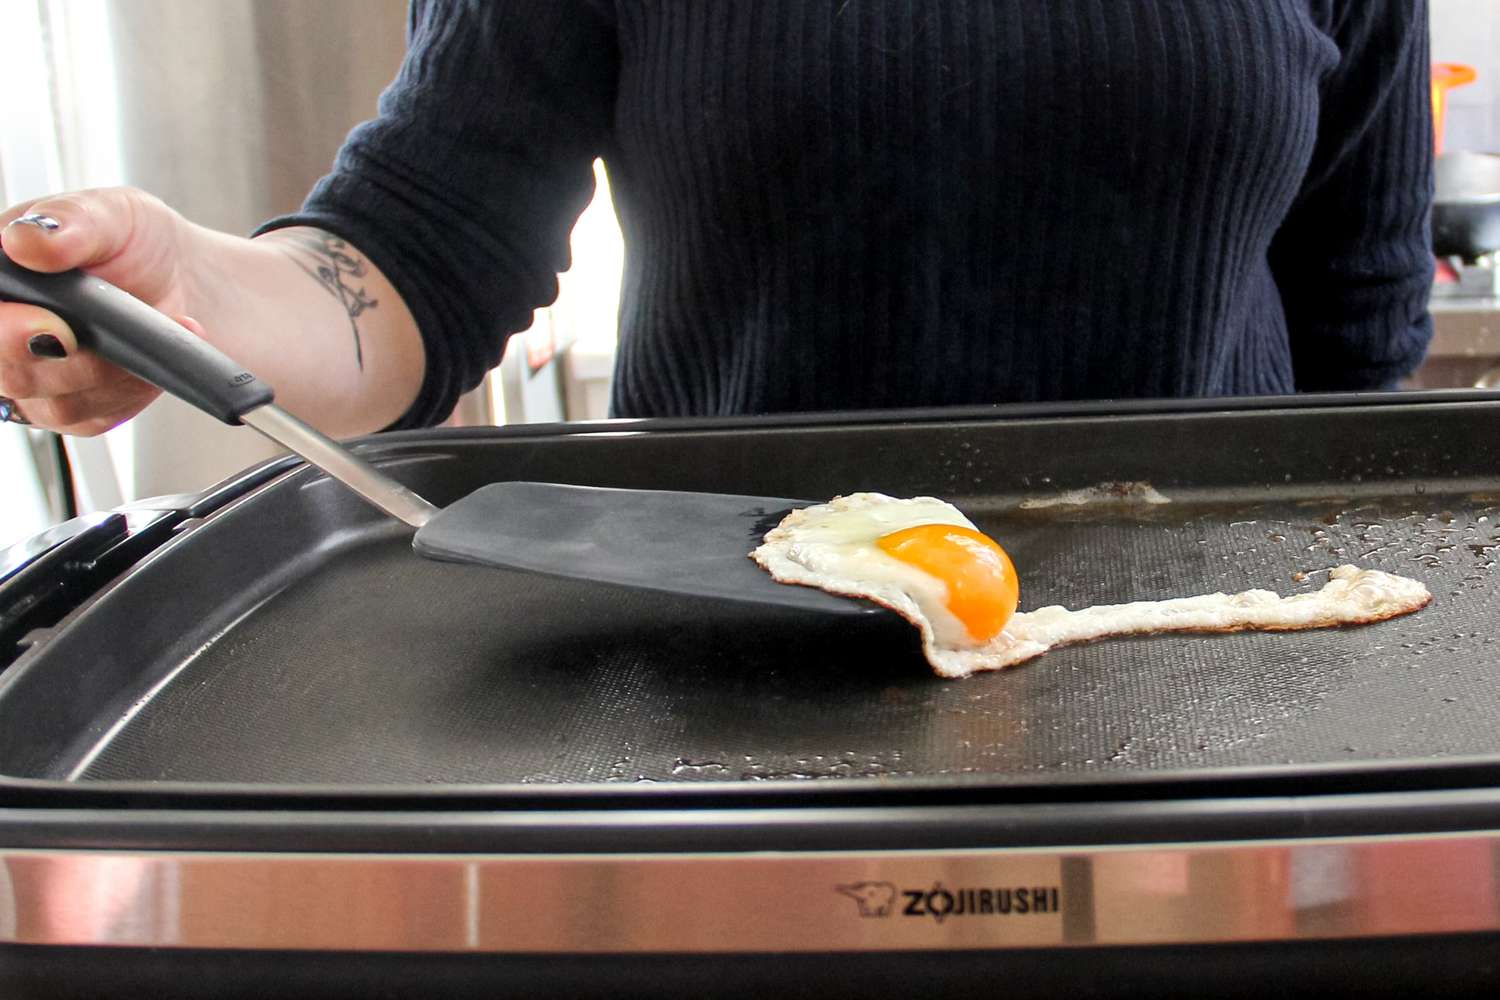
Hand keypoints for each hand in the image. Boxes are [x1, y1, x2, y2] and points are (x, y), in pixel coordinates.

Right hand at [0, 187, 204, 434]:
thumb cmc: (132, 243)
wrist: (179, 280)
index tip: (53, 324)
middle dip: (64, 364)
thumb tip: (25, 241)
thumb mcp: (109, 213)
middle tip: (110, 340)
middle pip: (8, 374)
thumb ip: (68, 223)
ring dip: (115, 373)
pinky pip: (96, 417)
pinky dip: (133, 391)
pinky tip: (155, 360)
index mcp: (0, 282)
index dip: (5, 332)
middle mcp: (5, 334)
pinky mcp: (75, 409)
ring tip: (163, 328)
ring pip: (57, 406)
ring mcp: (35, 378)